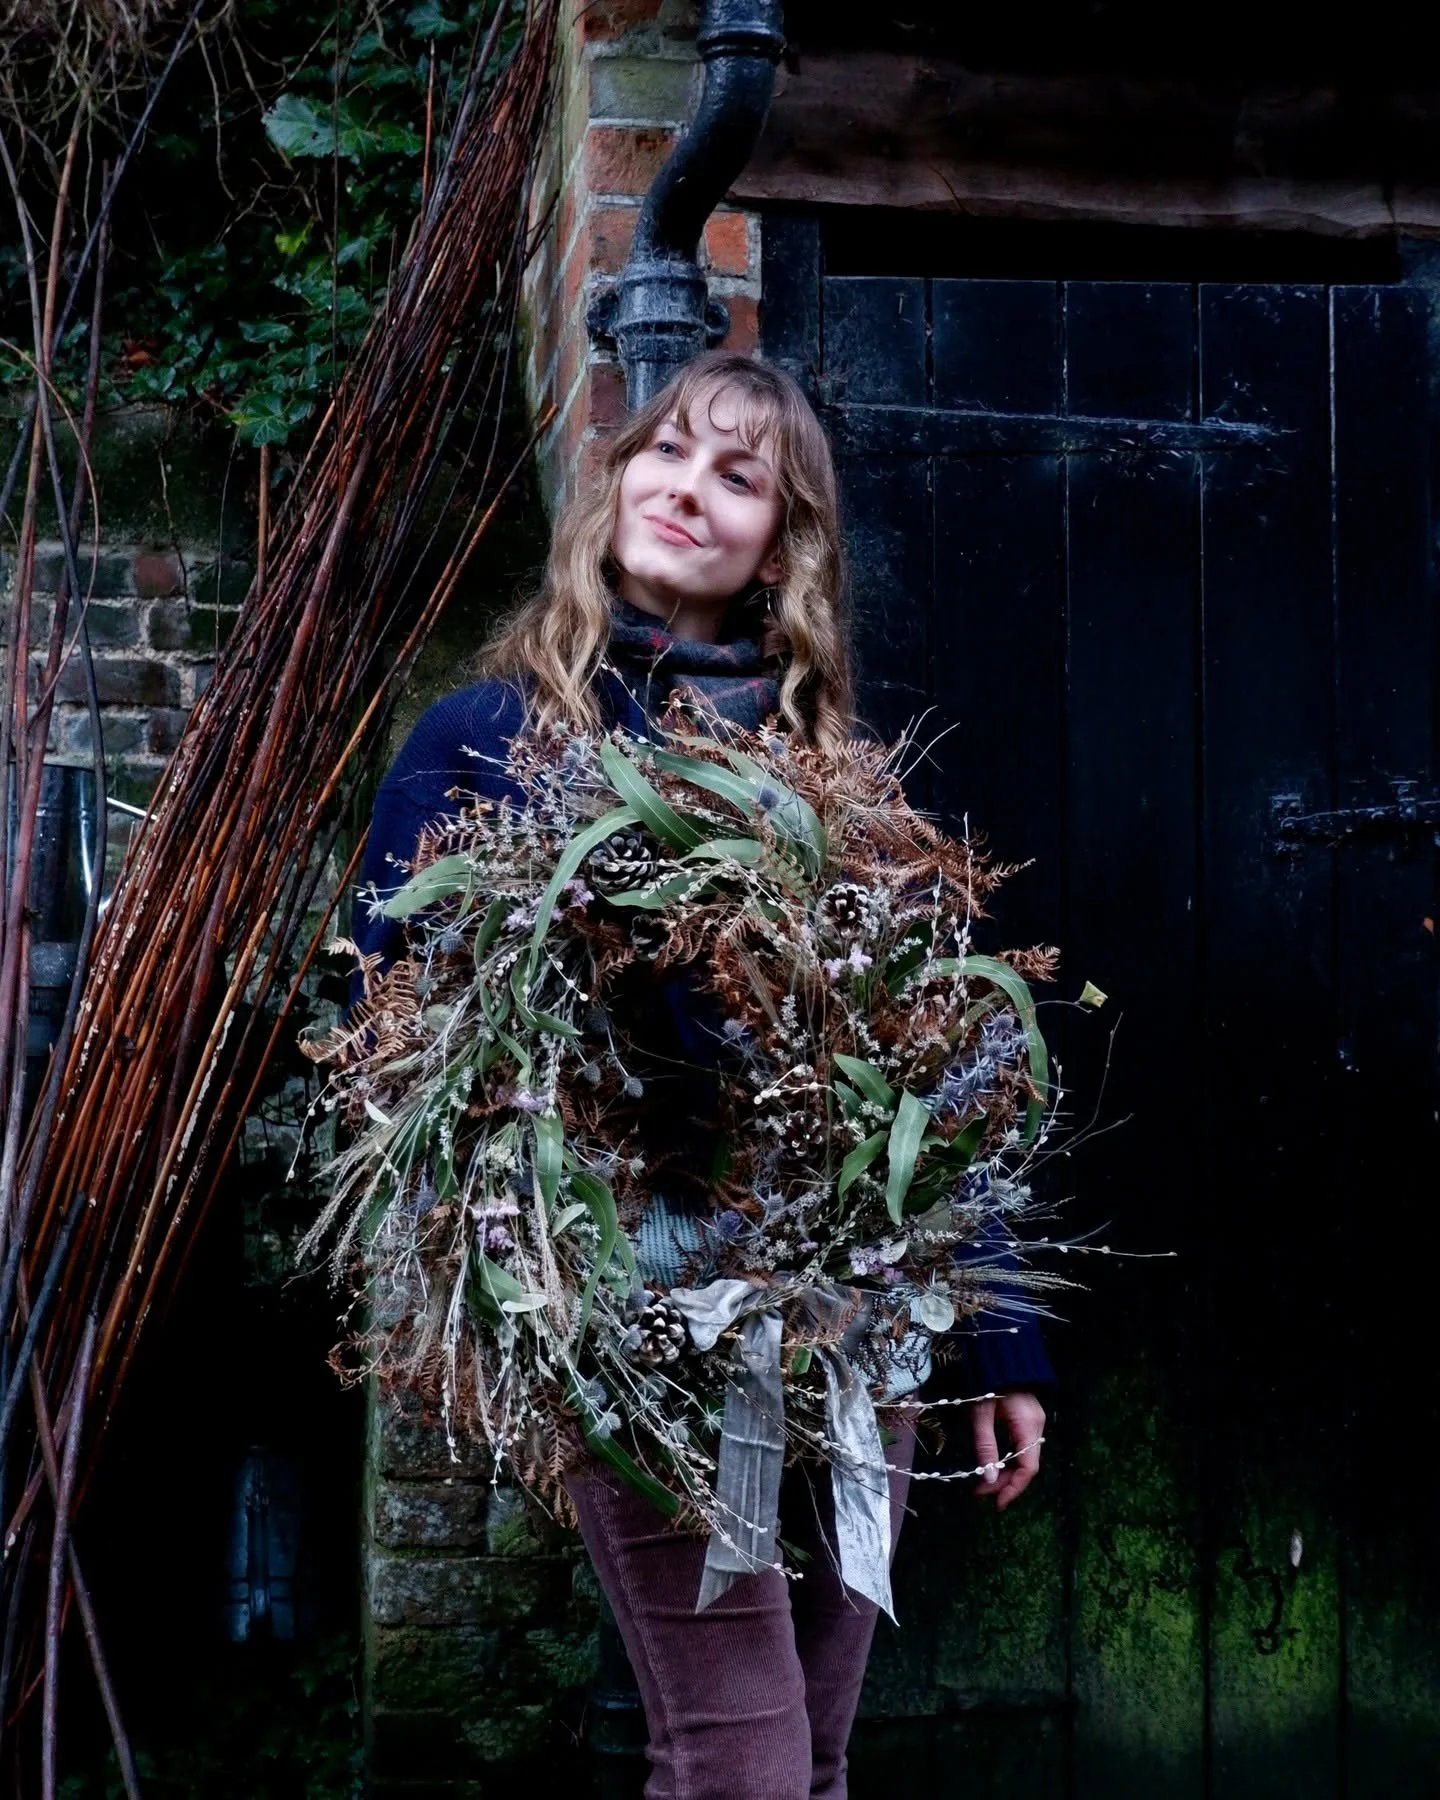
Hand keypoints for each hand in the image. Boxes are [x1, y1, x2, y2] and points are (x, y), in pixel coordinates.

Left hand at [971, 1389, 1044, 1512]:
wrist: (1000, 1354)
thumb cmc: (988, 1380)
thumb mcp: (981, 1414)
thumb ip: (985, 1445)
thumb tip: (987, 1479)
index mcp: (1028, 1427)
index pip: (1028, 1469)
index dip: (1013, 1488)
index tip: (995, 1503)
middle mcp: (1037, 1428)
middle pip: (1027, 1466)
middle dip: (1005, 1483)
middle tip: (980, 1492)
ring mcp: (1034, 1423)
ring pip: (1024, 1458)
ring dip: (1005, 1472)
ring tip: (983, 1483)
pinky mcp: (1028, 1419)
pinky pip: (1022, 1447)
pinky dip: (1008, 1459)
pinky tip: (993, 1464)